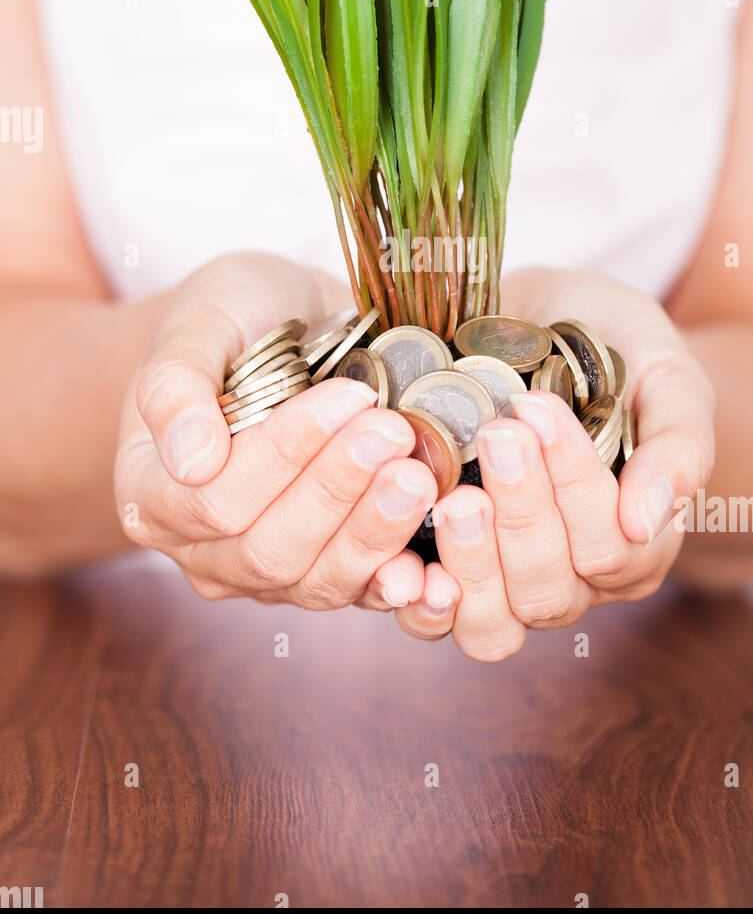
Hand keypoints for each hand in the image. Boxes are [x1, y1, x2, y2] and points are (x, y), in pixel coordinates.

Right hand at [114, 252, 439, 607]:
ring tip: (422, 476)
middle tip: (395, 433)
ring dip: (376, 532)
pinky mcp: (328, 573)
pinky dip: (404, 583)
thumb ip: (176, 384)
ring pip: (319, 581)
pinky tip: (440, 566)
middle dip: (339, 491)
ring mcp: (268, 572)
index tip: (349, 397)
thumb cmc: (232, 319)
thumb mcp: (199, 320)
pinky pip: (363, 594)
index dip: (285, 454)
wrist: (280, 330)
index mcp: (152, 493)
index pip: (216, 498)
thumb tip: (191, 458)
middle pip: (270, 549)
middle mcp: (203, 549)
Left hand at [392, 270, 715, 659]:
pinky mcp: (447, 573)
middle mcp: (575, 582)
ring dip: (471, 565)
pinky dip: (414, 598)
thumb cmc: (618, 347)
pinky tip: (398, 557)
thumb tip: (644, 522)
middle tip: (497, 435)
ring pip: (492, 626)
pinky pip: (432, 619)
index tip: (539, 407)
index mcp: (636, 545)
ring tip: (456, 496)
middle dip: (522, 513)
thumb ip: (678, 447)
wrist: (548, 316)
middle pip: (548, 589)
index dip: (574, 484)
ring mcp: (507, 587)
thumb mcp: (668, 376)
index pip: (611, 545)